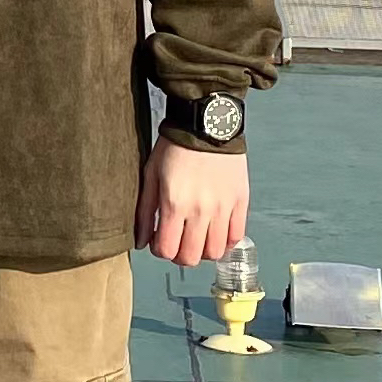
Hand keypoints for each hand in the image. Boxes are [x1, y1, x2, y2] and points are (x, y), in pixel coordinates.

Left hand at [135, 137, 249, 265]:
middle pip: (191, 257)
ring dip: (203, 251)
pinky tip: (216, 232)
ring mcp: (223, 207)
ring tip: (198, 238)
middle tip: (178, 242)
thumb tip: (141, 242)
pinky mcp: (240, 201)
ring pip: (215, 252)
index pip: (167, 250)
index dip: (160, 250)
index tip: (160, 240)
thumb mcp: (151, 176)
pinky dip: (226, 241)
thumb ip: (144, 212)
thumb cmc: (175, 148)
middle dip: (180, 255)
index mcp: (174, 204)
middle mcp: (200, 210)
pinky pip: (236, 236)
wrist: (205, 124)